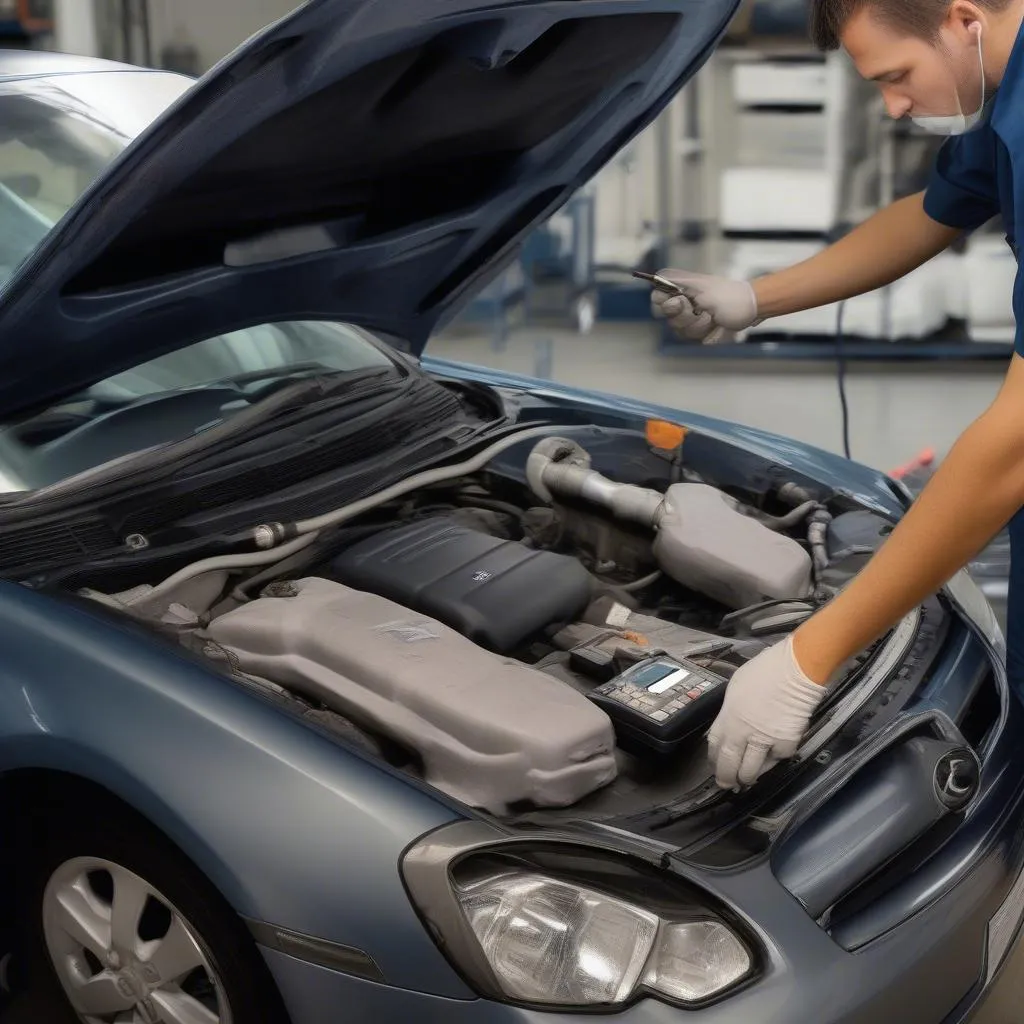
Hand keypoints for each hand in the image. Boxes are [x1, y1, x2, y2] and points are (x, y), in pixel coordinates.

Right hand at [650, 269, 758, 341]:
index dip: (664, 303)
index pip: (657, 296)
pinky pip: (692, 337)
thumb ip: (678, 291)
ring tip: (713, 318)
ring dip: (699, 326)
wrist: (752, 308)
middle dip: (686, 317)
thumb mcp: (703, 291)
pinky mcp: (698, 329)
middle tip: (703, 310)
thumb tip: (657, 286)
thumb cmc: (730, 296)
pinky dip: (706, 333)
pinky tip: (716, 326)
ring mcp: (691, 317)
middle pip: (668, 316)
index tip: (680, 303)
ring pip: (680, 329)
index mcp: (681, 287)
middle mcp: (683, 301)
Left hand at [706, 636, 826, 788]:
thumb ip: (732, 710)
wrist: (794, 670)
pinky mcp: (785, 745)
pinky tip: (771, 761)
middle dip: (726, 778)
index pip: (714, 745)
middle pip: (729, 763)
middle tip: (727, 785)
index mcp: (727, 716)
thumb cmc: (765, 670)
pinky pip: (777, 760)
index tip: (715, 764)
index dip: (714, 759)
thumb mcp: (737, 687)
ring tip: (746, 781)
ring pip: (751, 771)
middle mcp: (742, 733)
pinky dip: (774, 762)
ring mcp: (764, 741)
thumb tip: (733, 721)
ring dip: (747, 778)